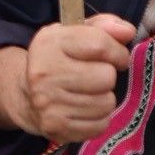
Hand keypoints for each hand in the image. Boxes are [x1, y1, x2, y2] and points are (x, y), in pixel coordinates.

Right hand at [16, 14, 134, 141]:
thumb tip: (128, 32)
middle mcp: (45, 73)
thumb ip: (104, 26)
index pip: (99, 44)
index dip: (118, 52)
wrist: (27, 95)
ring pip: (106, 103)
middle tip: (95, 76)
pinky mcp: (56, 127)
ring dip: (104, 98)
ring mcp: (48, 103)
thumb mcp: (75, 34)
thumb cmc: (60, 60)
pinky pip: (100, 125)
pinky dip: (98, 118)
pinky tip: (85, 109)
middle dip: (107, 76)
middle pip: (106, 77)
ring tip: (89, 93)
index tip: (117, 57)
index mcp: (50, 43)